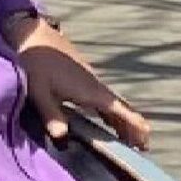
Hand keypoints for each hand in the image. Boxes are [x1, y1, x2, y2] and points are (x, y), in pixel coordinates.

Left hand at [12, 18, 150, 147]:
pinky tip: (108, 119)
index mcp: (89, 90)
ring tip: (131, 139)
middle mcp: (95, 86)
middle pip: (120, 108)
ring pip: (113, 103)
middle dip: (133, 126)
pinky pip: (104, 99)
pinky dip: (112, 112)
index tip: (146, 134)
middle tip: (144, 146)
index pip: (117, 109)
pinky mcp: (83, 78)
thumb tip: (62, 136)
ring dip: (123, 120)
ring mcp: (90, 81)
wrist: (33, 34)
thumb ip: (51, 114)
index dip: (132, 122)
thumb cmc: (35, 62)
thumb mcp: (39, 91)